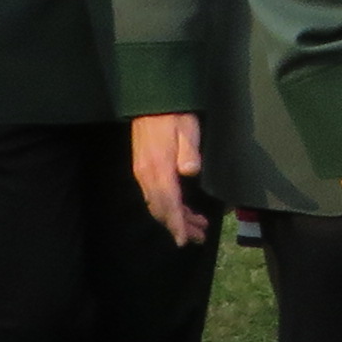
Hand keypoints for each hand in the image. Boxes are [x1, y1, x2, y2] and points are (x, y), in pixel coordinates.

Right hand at [129, 112, 205, 237]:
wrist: (151, 101)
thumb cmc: (173, 115)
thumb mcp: (187, 129)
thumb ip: (189, 151)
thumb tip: (190, 171)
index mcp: (159, 168)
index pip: (168, 203)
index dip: (177, 224)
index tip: (184, 241)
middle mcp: (147, 175)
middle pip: (162, 209)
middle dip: (179, 226)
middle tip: (199, 237)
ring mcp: (143, 173)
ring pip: (158, 204)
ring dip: (175, 217)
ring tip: (196, 226)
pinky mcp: (143, 169)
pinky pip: (154, 196)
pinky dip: (169, 206)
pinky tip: (181, 208)